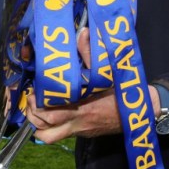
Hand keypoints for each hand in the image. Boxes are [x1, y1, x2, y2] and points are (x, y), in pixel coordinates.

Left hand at [25, 24, 159, 142]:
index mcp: (82, 106)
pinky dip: (47, 130)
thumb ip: (90, 52)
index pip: (52, 112)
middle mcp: (77, 121)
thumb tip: (83, 32)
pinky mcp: (79, 134)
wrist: (136, 112)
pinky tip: (48, 117)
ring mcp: (77, 130)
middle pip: (46, 125)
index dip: (38, 103)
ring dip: (38, 125)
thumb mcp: (106, 71)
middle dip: (33, 114)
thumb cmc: (119, 91)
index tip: (35, 90)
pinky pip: (57, 137)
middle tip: (33, 99)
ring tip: (37, 110)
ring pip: (48, 136)